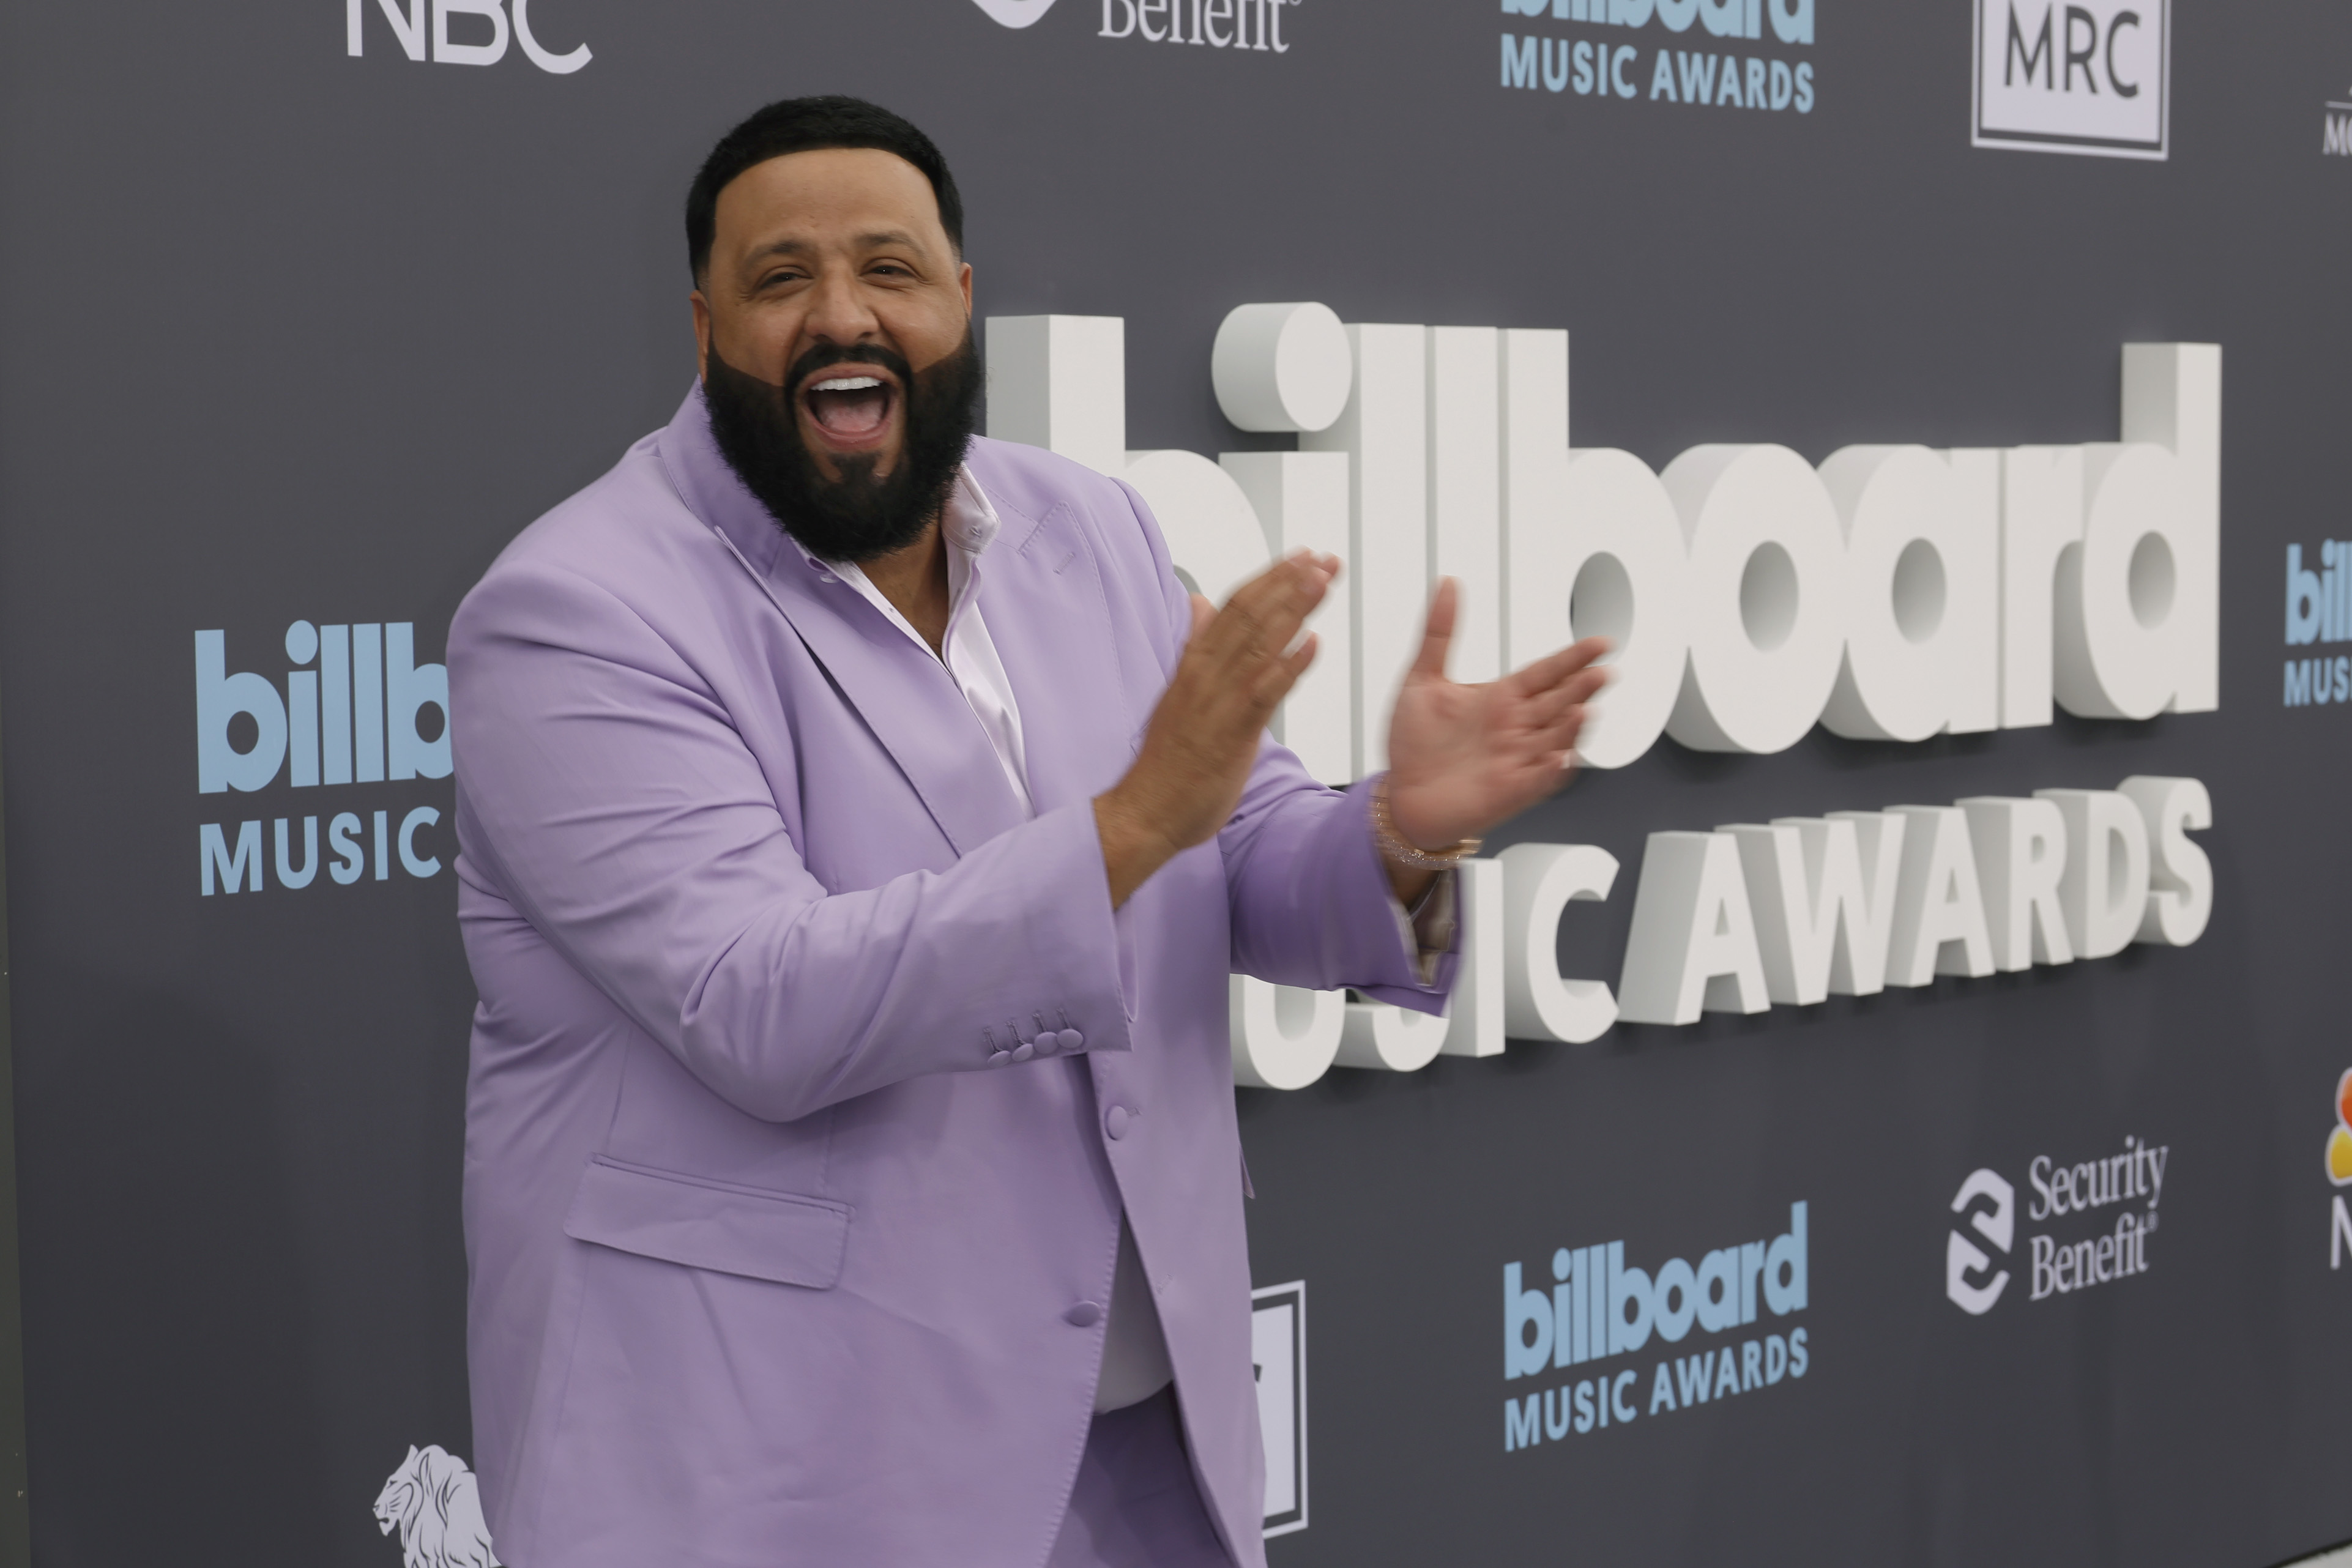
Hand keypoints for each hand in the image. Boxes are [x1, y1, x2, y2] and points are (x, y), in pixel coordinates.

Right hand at [1095, 551, 1338, 907]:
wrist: (1146, 811)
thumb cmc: (1167, 761)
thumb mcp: (1178, 691)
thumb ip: (1194, 645)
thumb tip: (1200, 604)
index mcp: (1194, 663)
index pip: (1233, 606)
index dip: (1270, 578)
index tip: (1300, 557)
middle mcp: (1205, 674)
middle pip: (1250, 614)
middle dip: (1289, 582)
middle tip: (1323, 558)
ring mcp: (1217, 701)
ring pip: (1258, 643)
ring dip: (1294, 609)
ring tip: (1323, 581)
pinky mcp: (1231, 732)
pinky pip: (1264, 692)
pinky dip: (1289, 666)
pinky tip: (1314, 645)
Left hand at [1384, 578, 1609, 855]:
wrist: (1401, 796)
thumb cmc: (1414, 745)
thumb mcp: (1421, 678)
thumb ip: (1438, 632)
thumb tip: (1447, 585)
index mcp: (1501, 698)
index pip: (1547, 672)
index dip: (1574, 658)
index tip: (1600, 644)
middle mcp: (1516, 727)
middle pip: (1560, 701)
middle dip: (1582, 687)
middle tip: (1602, 671)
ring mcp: (1517, 760)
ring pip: (1557, 738)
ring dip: (1573, 726)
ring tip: (1585, 708)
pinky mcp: (1511, 790)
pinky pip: (1540, 780)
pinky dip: (1553, 769)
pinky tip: (1562, 757)